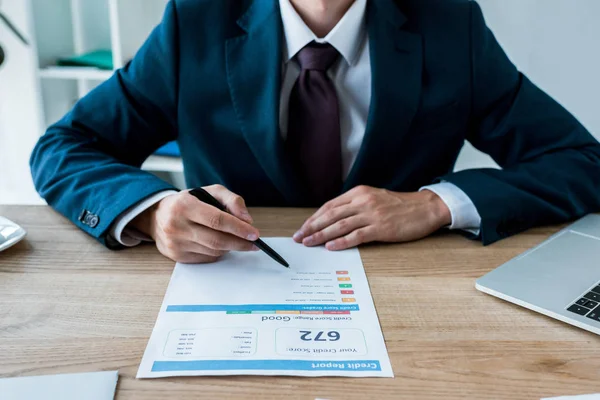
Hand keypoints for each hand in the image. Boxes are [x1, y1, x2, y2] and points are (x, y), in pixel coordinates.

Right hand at [131, 185, 259, 263]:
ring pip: (213, 250)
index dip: (238, 228)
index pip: (217, 220)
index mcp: (184, 206)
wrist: (156, 216)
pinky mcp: (177, 256)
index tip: (254, 234)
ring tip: (237, 240)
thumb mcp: (208, 191)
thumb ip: (231, 200)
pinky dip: (218, 252)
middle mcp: (177, 226)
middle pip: (216, 239)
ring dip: (230, 247)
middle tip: (253, 243)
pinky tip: (220, 244)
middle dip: (239, 242)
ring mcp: (176, 243)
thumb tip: (247, 219)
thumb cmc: (187, 202)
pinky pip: (206, 258)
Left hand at [293, 185, 451, 250]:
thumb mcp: (374, 198)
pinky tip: (331, 247)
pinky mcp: (381, 228)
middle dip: (312, 227)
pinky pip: (356, 235)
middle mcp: (363, 201)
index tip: (303, 228)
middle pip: (330, 215)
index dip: (314, 218)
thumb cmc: (399, 205)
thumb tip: (334, 219)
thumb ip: (355, 206)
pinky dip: (341, 241)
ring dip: (321, 235)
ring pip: (340, 225)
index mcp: (359, 193)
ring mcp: (372, 214)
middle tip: (299, 238)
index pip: (330, 206)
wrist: (425, 208)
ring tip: (309, 243)